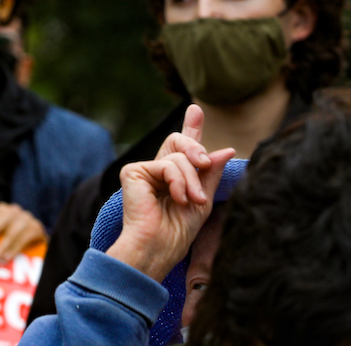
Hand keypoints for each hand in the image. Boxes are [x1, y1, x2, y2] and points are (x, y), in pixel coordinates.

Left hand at [0, 201, 46, 262]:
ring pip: (14, 232)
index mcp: (2, 210)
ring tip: (1, 259)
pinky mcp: (37, 227)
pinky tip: (12, 256)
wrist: (34, 233)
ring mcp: (27, 218)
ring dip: (7, 247)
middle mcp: (15, 211)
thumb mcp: (0, 234)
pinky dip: (17, 248)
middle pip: (1, 226)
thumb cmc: (11, 235)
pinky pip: (26, 237)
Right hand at [106, 104, 235, 280]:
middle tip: (205, 164)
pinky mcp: (133, 172)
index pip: (182, 148)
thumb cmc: (179, 231)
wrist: (159, 247)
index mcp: (172, 177)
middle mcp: (156, 170)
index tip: (196, 110)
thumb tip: (225, 150)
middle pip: (179, 142)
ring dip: (191, 180)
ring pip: (178, 157)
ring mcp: (143, 170)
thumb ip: (209, 173)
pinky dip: (177, 181)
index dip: (191, 128)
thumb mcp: (203, 199)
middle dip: (196, 150)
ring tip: (191, 201)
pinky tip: (177, 198)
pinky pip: (166, 165)